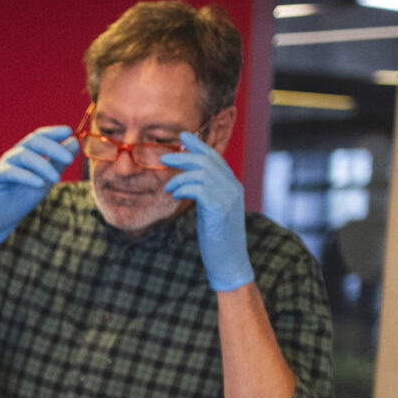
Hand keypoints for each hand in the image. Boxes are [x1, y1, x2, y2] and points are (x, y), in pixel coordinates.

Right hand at [0, 124, 75, 244]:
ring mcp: (3, 164)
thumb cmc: (24, 196)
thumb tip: (74, 142)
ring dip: (43, 165)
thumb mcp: (47, 179)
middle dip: (53, 148)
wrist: (4, 218)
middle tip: (69, 158)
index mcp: (27, 152)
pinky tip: (40, 184)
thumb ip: (59, 162)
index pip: (39, 136)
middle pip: (33, 141)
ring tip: (57, 178)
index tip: (69, 131)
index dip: (53, 132)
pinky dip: (27, 177)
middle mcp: (14, 154)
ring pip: (24, 155)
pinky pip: (12, 172)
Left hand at [163, 131, 252, 291]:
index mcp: (232, 185)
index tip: (183, 135)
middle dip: (184, 155)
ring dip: (180, 177)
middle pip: (207, 160)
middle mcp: (233, 187)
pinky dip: (183, 188)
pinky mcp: (220, 208)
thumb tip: (188, 183)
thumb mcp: (212, 211)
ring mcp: (229, 196)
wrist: (229, 261)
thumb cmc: (218, 239)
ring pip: (202, 172)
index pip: (215, 158)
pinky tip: (175, 195)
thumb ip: (206, 194)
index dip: (199, 145)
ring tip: (168, 186)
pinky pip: (198, 188)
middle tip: (164, 156)